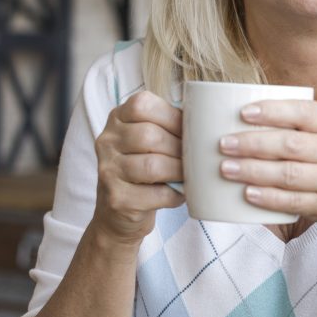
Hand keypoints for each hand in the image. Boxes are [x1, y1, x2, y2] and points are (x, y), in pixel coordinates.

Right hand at [93, 90, 183, 244]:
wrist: (120, 211)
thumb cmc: (146, 166)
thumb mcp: (152, 138)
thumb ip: (171, 124)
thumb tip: (210, 122)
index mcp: (118, 118)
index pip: (142, 105)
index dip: (172, 117)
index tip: (189, 130)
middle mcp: (107, 141)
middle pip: (149, 136)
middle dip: (180, 148)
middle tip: (194, 158)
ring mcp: (108, 170)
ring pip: (153, 165)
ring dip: (179, 171)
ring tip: (189, 175)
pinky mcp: (117, 199)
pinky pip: (157, 193)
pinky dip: (175, 194)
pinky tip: (178, 193)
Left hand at [218, 99, 316, 242]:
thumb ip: (305, 124)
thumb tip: (249, 113)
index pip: (305, 112)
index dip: (273, 111)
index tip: (244, 112)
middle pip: (291, 145)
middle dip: (253, 144)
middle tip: (225, 143)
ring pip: (289, 174)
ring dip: (254, 171)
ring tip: (227, 168)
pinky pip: (294, 202)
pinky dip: (269, 198)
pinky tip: (248, 194)